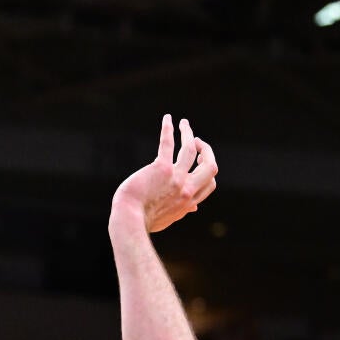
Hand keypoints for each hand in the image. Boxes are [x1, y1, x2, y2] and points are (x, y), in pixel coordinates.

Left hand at [113, 116, 217, 233]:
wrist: (129, 220)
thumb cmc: (144, 220)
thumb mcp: (169, 218)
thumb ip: (183, 210)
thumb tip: (195, 208)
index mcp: (189, 202)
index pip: (210, 184)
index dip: (208, 170)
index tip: (200, 161)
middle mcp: (186, 189)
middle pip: (210, 166)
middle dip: (207, 151)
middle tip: (197, 142)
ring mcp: (176, 178)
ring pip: (190, 150)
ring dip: (189, 133)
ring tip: (184, 123)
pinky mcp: (161, 168)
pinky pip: (167, 143)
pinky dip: (168, 129)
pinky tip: (168, 119)